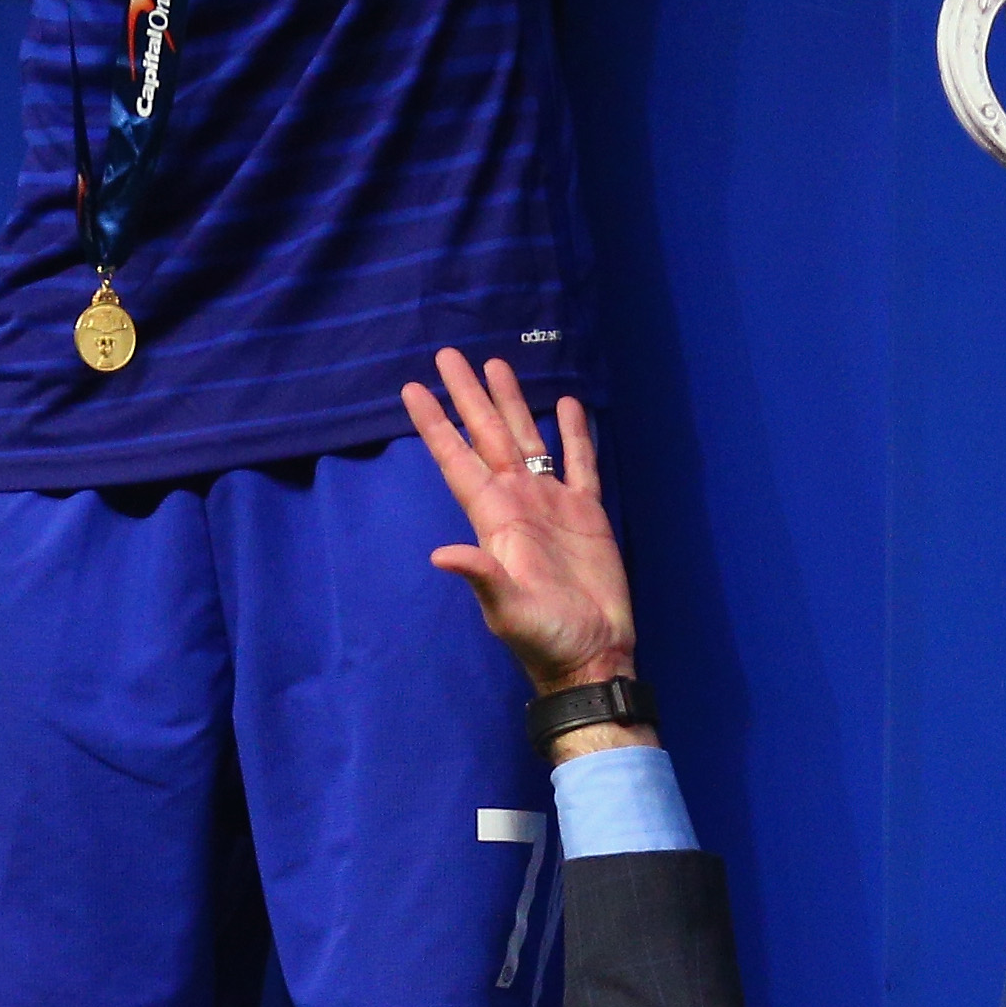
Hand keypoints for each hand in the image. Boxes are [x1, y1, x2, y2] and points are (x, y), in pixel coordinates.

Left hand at [403, 350, 636, 704]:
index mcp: (495, 518)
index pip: (457, 460)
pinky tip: (567, 405)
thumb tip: (441, 555)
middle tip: (449, 353)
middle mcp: (518, 501)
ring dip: (512, 403)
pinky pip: (580, 462)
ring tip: (498, 365)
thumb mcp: (507, 610)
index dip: (436, 425)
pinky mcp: (588, 513)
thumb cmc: (545, 637)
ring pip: (528, 439)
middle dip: (469, 396)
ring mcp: (552, 504)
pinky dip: (574, 434)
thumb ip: (480, 577)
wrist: (592, 652)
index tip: (412, 388)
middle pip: (487, 436)